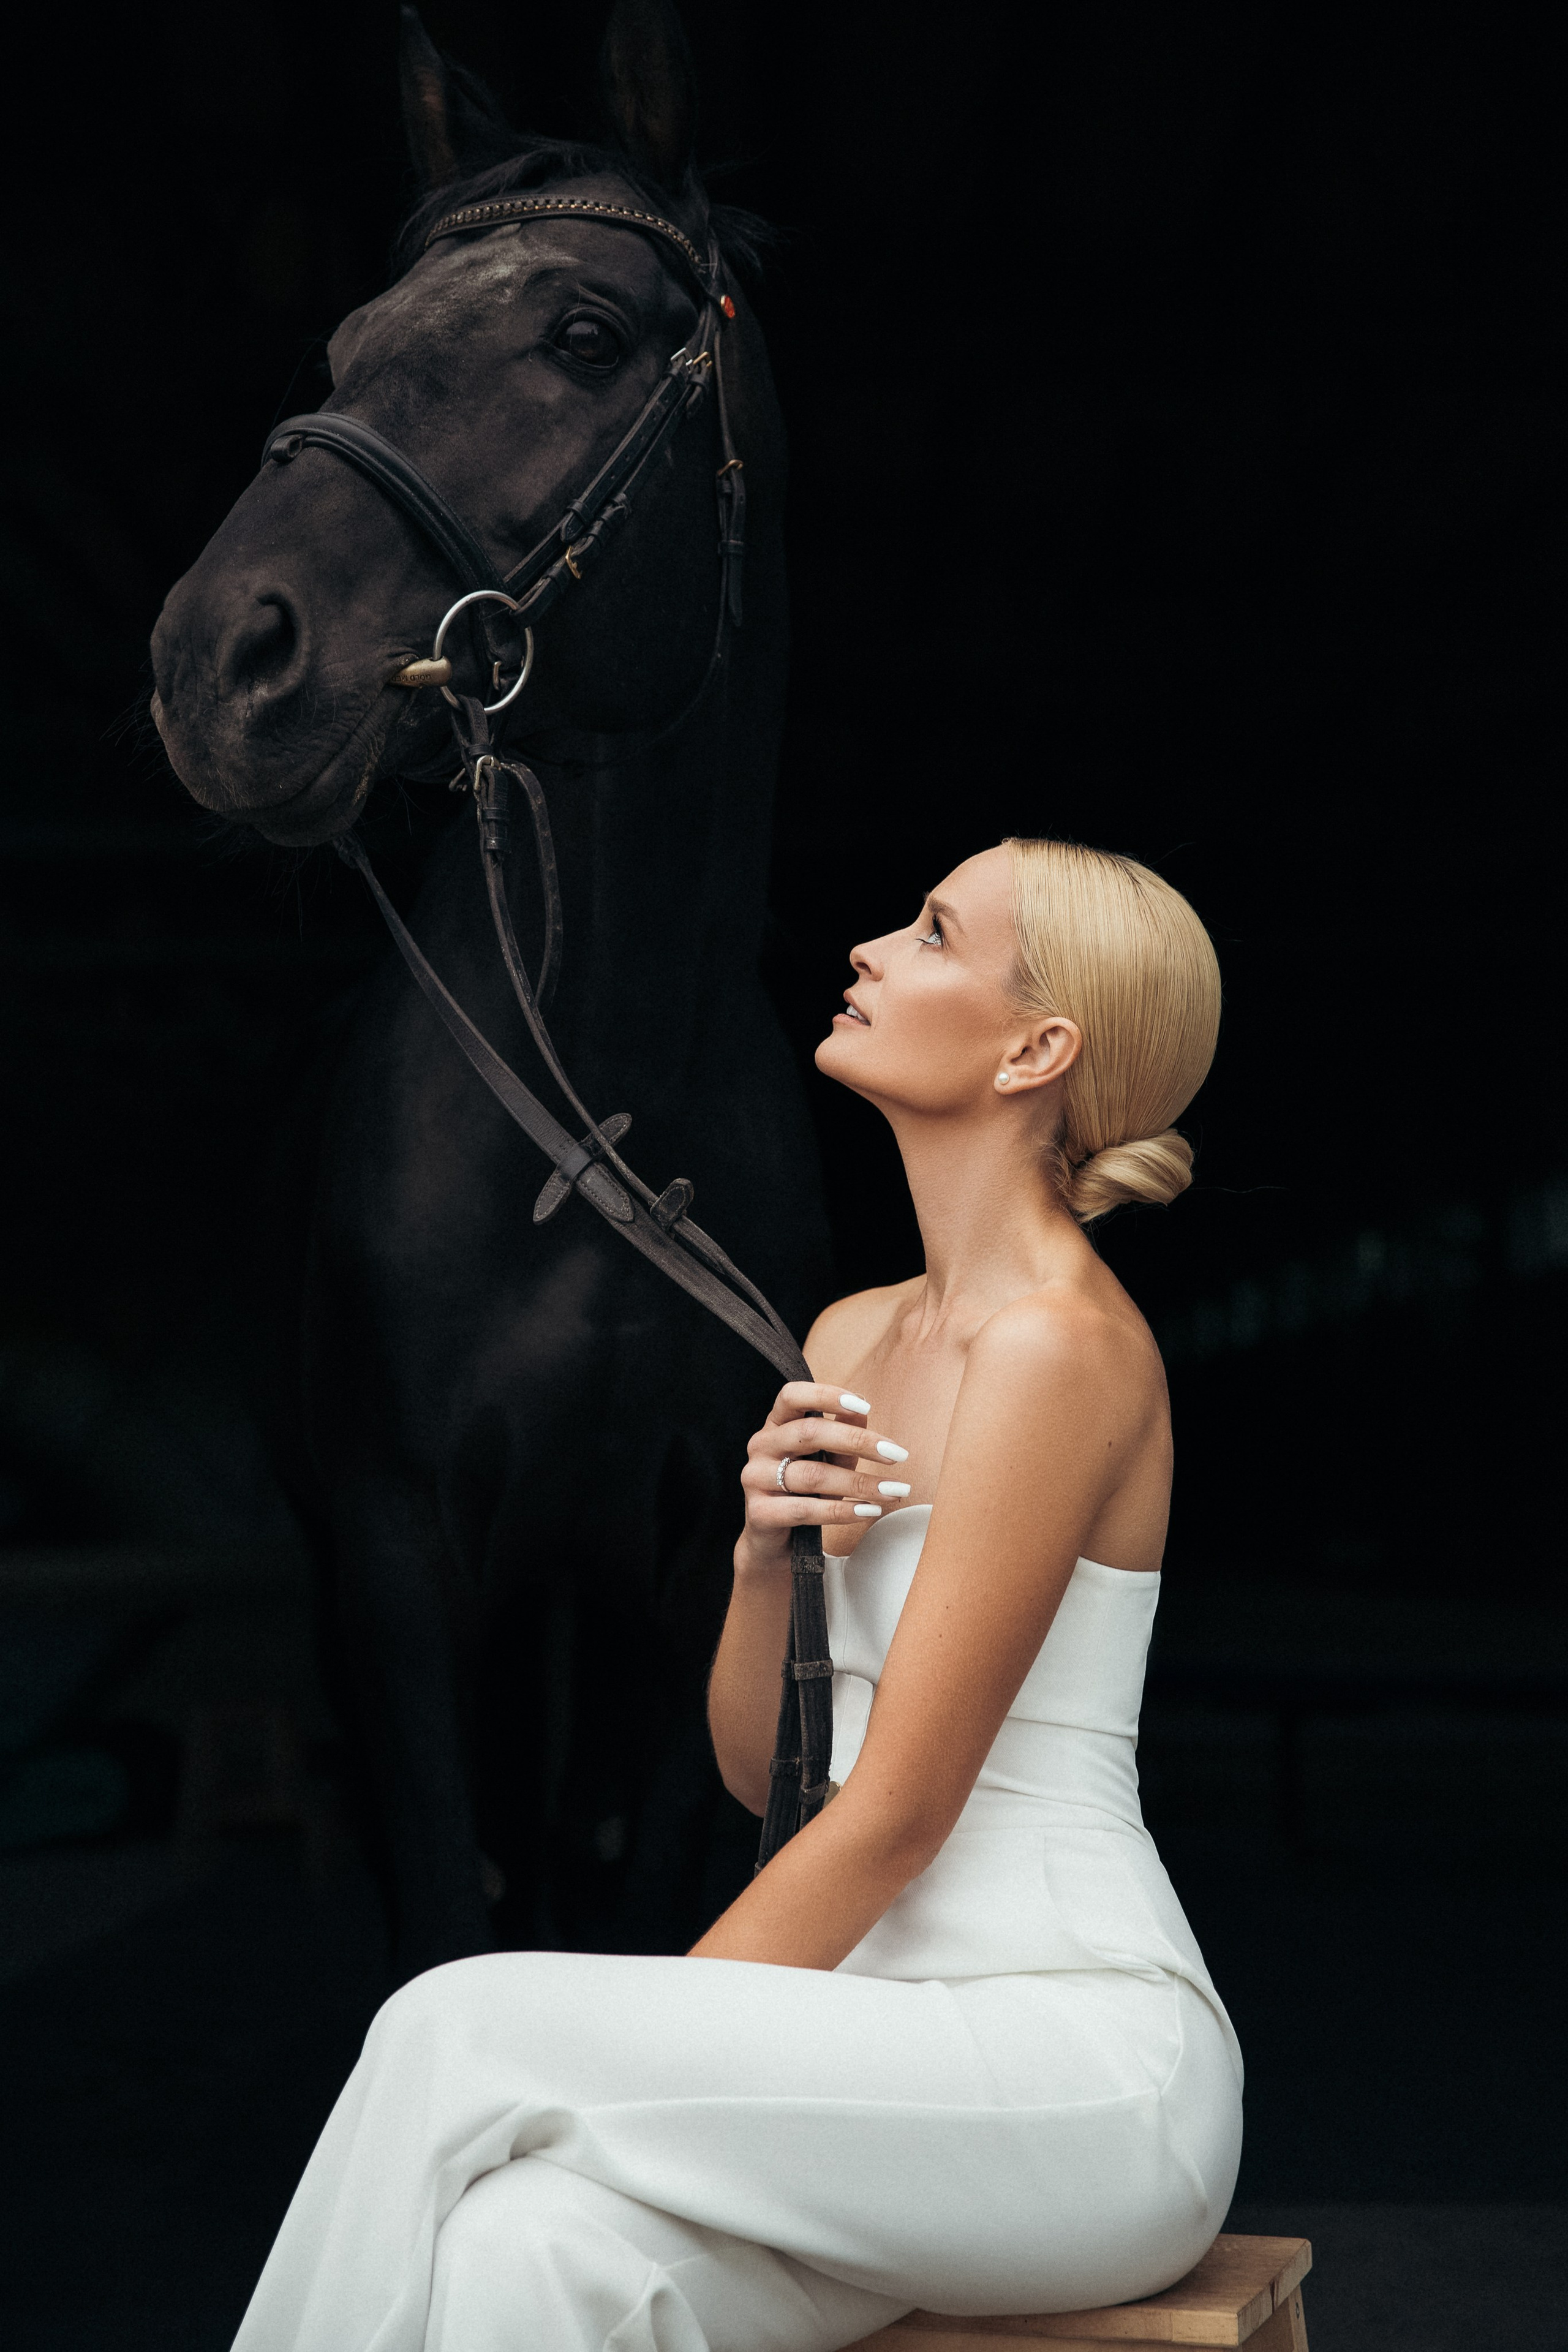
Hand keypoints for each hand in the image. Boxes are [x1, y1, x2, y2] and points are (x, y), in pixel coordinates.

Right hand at [737, 1382, 911, 1573]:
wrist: (775, 1541)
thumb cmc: (805, 1492)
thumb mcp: (828, 1459)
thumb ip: (843, 1436)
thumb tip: (863, 1410)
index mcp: (776, 1424)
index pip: (792, 1396)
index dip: (827, 1395)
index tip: (865, 1406)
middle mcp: (761, 1446)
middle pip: (809, 1433)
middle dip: (858, 1442)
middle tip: (896, 1454)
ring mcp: (755, 1479)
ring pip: (812, 1475)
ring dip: (859, 1483)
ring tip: (893, 1490)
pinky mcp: (759, 1512)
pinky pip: (805, 1509)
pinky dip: (841, 1510)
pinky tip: (868, 1511)